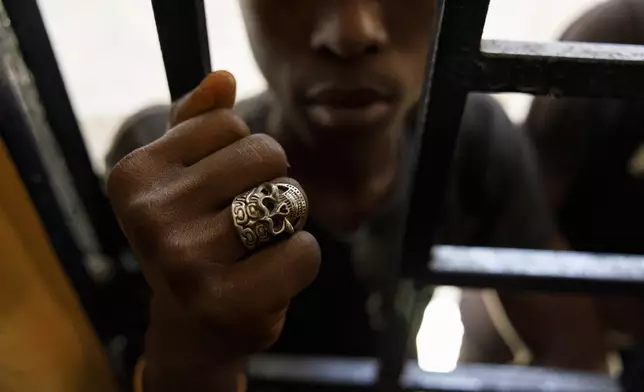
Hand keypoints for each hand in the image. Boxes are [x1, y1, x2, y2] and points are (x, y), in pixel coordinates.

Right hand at [107, 71, 320, 391]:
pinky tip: (269, 277)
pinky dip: (301, 258)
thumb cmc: (192, 239)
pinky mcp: (225, 300)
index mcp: (133, 176)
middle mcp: (149, 216)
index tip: (215, 190)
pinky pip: (303, 251)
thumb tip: (223, 76)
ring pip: (288, 200)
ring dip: (288, 221)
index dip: (239, 154)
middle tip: (246, 219)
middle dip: (271, 181)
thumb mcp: (182, 178)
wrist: (192, 325)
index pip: (229, 122)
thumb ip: (197, 123)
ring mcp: (184, 260)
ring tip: (255, 248)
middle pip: (265, 153)